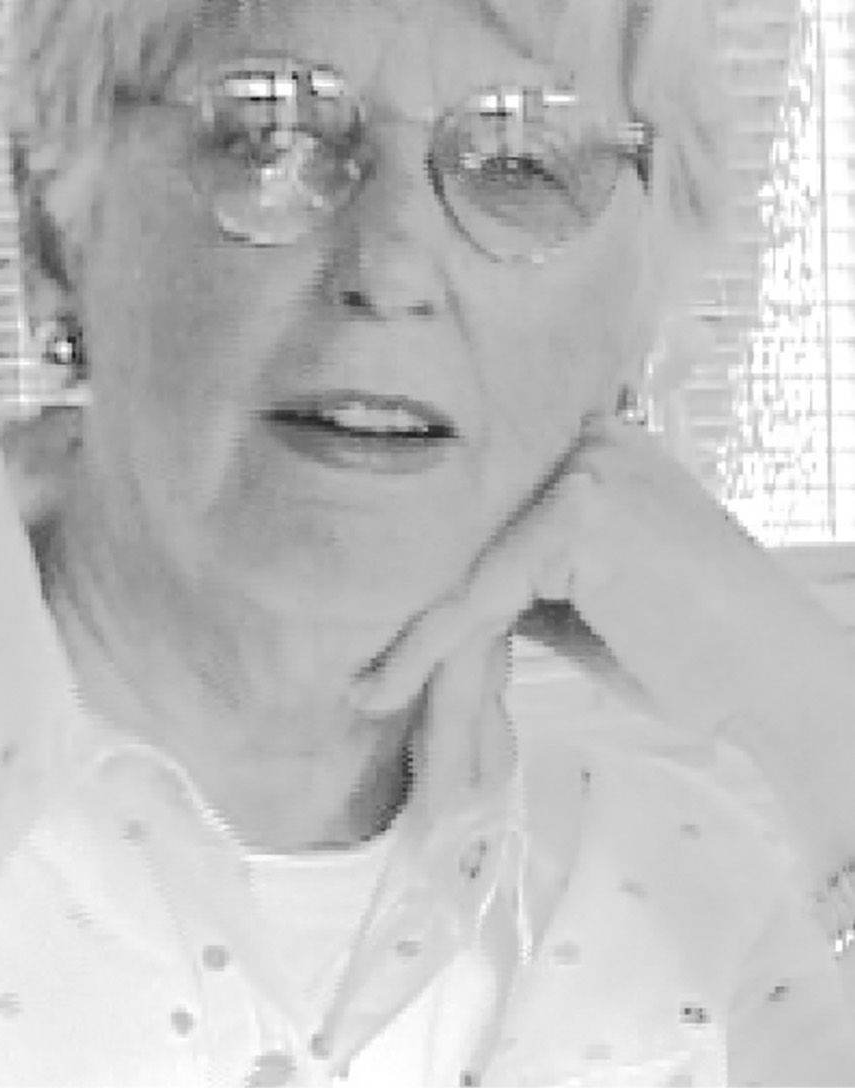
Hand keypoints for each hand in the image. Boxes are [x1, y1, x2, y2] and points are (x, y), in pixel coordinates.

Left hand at [351, 416, 854, 824]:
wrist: (770, 675)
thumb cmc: (688, 644)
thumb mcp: (581, 596)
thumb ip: (516, 574)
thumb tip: (431, 590)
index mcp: (588, 443)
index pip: (480, 504)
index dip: (422, 563)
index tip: (368, 615)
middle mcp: (583, 438)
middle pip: (464, 527)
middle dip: (410, 602)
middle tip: (357, 664)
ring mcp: (582, 470)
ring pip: (464, 563)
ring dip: (413, 638)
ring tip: (367, 688)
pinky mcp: (579, 515)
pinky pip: (480, 592)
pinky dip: (429, 647)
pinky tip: (387, 685)